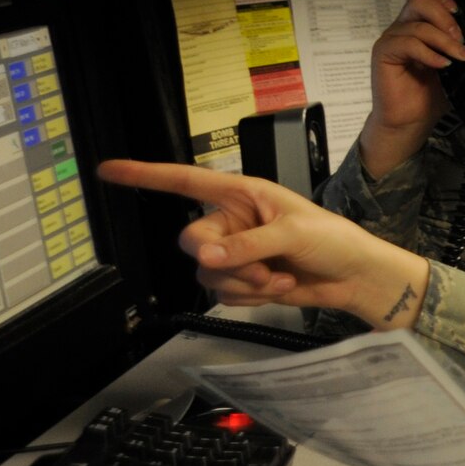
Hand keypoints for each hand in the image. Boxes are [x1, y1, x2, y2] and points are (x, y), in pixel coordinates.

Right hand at [97, 159, 429, 327]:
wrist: (355, 278)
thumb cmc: (336, 240)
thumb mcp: (294, 234)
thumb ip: (248, 244)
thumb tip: (208, 256)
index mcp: (243, 194)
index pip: (185, 180)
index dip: (145, 175)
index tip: (108, 170)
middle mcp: (232, 220)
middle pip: (192, 241)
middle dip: (225, 260)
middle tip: (259, 265)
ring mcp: (235, 252)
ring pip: (207, 273)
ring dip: (244, 282)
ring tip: (279, 276)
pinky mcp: (241, 278)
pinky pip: (223, 293)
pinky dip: (251, 295)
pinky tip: (279, 286)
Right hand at [359, 0, 464, 177]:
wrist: (410, 121)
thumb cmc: (428, 95)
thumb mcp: (449, 64)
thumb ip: (456, 44)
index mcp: (415, 26)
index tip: (458, 12)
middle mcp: (401, 28)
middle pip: (419, 0)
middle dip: (445, 17)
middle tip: (460, 40)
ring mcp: (390, 40)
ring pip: (418, 24)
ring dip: (444, 40)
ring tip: (458, 57)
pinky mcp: (383, 54)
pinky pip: (407, 43)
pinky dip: (429, 53)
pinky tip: (442, 65)